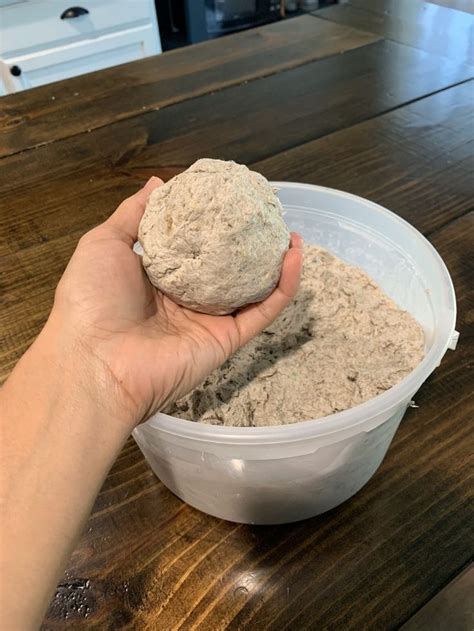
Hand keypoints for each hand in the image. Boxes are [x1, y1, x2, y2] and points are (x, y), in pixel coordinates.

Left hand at [51, 177, 302, 426]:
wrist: (96, 362)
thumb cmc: (93, 299)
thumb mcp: (104, 244)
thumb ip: (133, 214)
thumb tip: (158, 183)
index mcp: (158, 277)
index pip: (194, 246)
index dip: (213, 223)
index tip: (231, 198)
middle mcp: (187, 298)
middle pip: (227, 267)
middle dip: (248, 242)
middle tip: (266, 215)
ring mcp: (209, 320)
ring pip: (252, 289)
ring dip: (275, 262)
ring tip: (290, 233)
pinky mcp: (227, 340)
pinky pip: (262, 311)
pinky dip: (284, 286)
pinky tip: (296, 256)